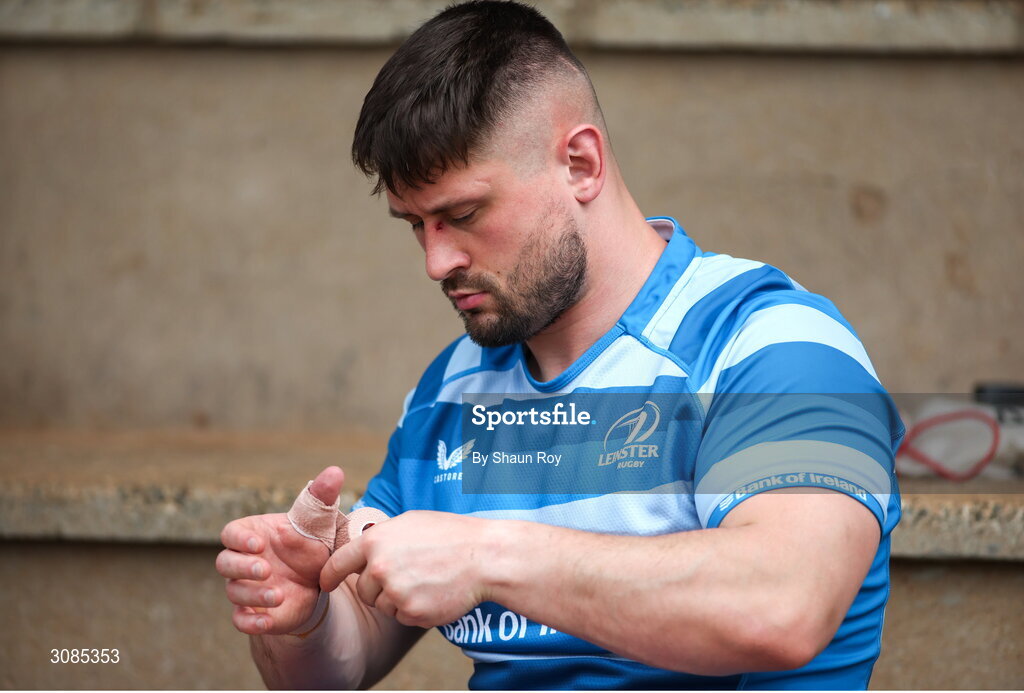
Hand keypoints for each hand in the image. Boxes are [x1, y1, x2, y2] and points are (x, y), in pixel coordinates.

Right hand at [216, 466, 343, 634]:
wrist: (320, 580)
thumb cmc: (311, 544)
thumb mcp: (319, 522)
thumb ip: (322, 497)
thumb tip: (335, 471)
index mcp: (252, 535)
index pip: (230, 534)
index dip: (239, 539)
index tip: (259, 543)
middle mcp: (244, 561)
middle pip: (225, 563)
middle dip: (242, 567)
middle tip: (266, 569)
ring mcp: (246, 587)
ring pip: (234, 592)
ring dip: (253, 594)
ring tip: (279, 595)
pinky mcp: (254, 611)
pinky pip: (240, 620)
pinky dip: (250, 622)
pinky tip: (267, 621)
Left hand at [320, 510, 492, 627]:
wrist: (483, 557)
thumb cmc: (450, 535)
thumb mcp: (410, 522)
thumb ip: (382, 537)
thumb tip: (362, 547)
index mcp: (375, 541)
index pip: (338, 564)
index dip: (329, 576)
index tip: (326, 583)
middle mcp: (380, 567)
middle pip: (364, 590)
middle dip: (379, 587)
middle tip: (407, 575)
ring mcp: (396, 592)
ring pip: (383, 606)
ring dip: (398, 599)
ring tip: (425, 580)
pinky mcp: (412, 613)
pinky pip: (403, 617)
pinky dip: (415, 610)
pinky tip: (434, 592)